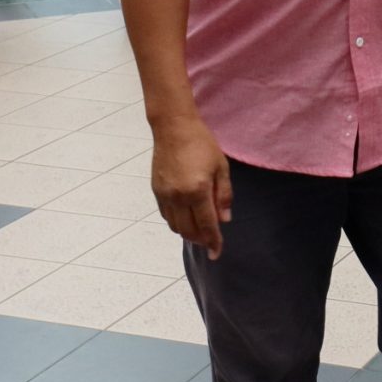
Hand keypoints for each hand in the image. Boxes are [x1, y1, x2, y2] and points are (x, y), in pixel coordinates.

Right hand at [150, 112, 232, 258]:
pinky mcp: (156, 191)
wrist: (174, 128)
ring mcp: (165, 195)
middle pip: (188, 231)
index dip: (213, 241)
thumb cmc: (202, 144)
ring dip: (188, 233)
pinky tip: (186, 217)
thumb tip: (224, 220)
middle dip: (200, 240)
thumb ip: (223, 195)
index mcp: (197, 190)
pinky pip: (166, 215)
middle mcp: (178, 196)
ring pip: (175, 226)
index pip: (207, 225)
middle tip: (210, 241)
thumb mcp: (221, 167)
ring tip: (200, 230)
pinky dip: (177, 222)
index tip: (216, 254)